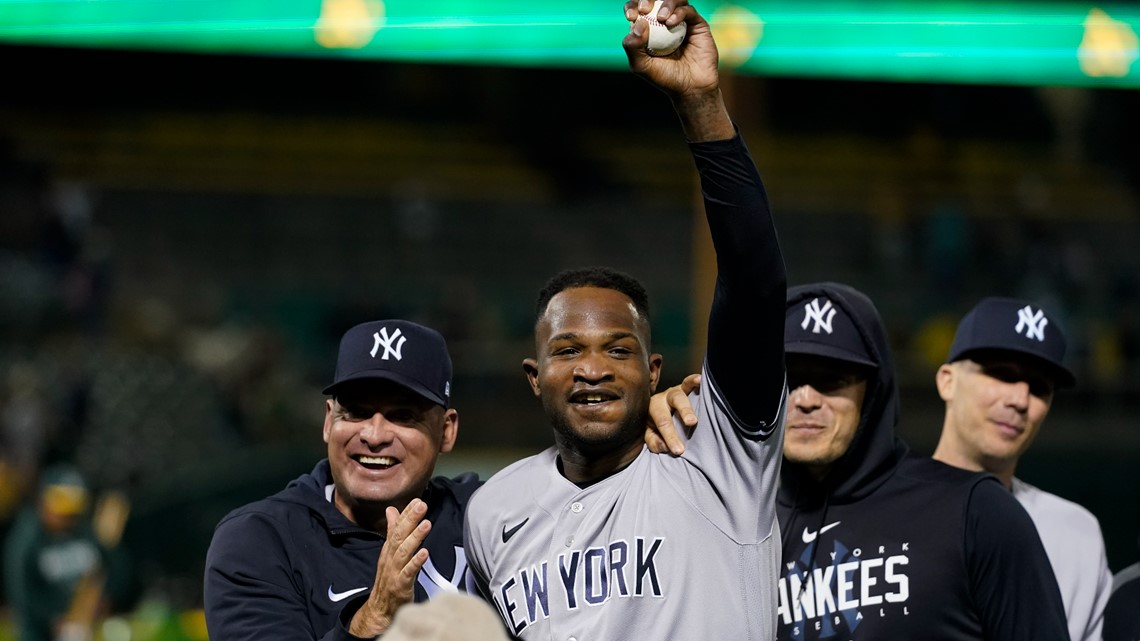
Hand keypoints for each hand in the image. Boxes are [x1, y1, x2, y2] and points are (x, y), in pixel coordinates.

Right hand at [347, 499, 431, 636]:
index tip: (417, 500)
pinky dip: (416, 562)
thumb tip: (392, 510)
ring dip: (415, 537)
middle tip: (421, 505)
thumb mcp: (390, 553)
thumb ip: (393, 531)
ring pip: (403, 552)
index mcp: (389, 549)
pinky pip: (408, 573)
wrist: (380, 609)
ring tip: (426, 524)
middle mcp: (390, 558)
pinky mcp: (400, 586)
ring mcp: (394, 572)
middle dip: (410, 519)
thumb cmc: (389, 578)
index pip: (397, 528)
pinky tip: (425, 553)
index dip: (406, 514)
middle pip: (399, 536)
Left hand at [621, 1, 732, 140]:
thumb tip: (637, 23)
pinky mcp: (696, 24)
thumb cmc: (665, 78)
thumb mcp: (641, 66)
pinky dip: (679, 12)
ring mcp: (681, 21)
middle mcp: (663, 22)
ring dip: (665, 4)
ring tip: (661, 18)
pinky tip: (671, 22)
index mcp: (648, 29)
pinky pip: (688, 10)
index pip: (637, 9)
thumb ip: (632, 47)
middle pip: (655, 0)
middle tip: (644, 9)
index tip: (631, 16)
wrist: (691, 87)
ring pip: (672, 0)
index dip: (633, 6)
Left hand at [645, 373, 701, 454]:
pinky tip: (700, 380)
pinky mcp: (683, 388)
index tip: (679, 450)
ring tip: (698, 406)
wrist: (654, 409)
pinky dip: (693, 380)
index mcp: (653, 409)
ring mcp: (674, 392)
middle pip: (672, 405)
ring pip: (680, 394)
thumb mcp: (650, 435)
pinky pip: (687, 383)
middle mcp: (663, 398)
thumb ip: (655, 442)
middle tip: (691, 423)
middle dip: (683, 413)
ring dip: (689, 400)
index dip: (671, 437)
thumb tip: (666, 447)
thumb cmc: (655, 424)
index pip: (663, 423)